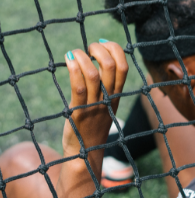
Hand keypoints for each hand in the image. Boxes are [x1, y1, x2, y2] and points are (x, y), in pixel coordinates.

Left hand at [63, 41, 128, 157]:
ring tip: (74, 53)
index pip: (123, 66)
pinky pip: (78, 87)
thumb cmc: (94, 124)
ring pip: (93, 74)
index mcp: (116, 94)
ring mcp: (94, 105)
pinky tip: (68, 61)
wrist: (86, 153)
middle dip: (99, 49)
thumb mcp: (106, 103)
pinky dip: (74, 70)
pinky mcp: (79, 112)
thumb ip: (106, 85)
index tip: (102, 44)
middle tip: (88, 49)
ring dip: (83, 57)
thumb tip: (99, 60)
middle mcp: (108, 97)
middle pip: (111, 66)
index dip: (115, 49)